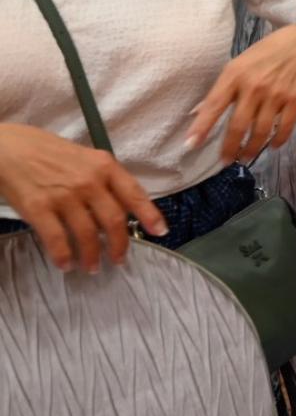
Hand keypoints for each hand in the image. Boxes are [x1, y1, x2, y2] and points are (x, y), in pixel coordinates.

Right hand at [0, 124, 166, 271]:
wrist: (7, 147)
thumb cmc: (46, 151)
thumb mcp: (84, 157)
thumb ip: (102, 179)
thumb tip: (118, 207)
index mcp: (104, 166)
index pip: (134, 194)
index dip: (150, 215)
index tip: (160, 231)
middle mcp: (89, 182)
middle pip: (114, 221)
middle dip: (120, 245)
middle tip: (119, 260)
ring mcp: (64, 196)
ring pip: (88, 234)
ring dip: (92, 256)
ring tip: (92, 267)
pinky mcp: (38, 209)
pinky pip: (57, 240)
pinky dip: (64, 256)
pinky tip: (66, 265)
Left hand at [186, 23, 295, 163]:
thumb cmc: (264, 55)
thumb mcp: (238, 64)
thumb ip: (222, 89)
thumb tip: (199, 112)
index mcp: (235, 75)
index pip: (214, 105)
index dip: (202, 126)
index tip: (191, 144)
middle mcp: (254, 86)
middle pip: (238, 125)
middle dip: (229, 147)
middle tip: (225, 160)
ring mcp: (276, 94)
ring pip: (261, 131)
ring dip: (251, 148)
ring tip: (245, 156)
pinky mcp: (295, 100)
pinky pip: (285, 127)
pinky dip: (277, 140)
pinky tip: (272, 146)